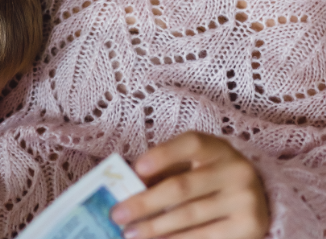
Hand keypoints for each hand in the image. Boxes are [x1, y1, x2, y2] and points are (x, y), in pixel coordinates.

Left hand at [111, 132, 269, 238]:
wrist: (255, 194)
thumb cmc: (208, 174)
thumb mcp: (192, 162)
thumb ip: (166, 169)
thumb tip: (130, 186)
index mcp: (217, 147)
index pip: (190, 144)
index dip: (163, 155)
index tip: (137, 169)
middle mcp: (235, 170)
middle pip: (183, 187)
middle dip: (146, 203)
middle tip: (118, 214)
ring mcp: (245, 200)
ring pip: (190, 216)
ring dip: (155, 228)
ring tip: (130, 233)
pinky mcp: (249, 227)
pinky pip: (205, 237)